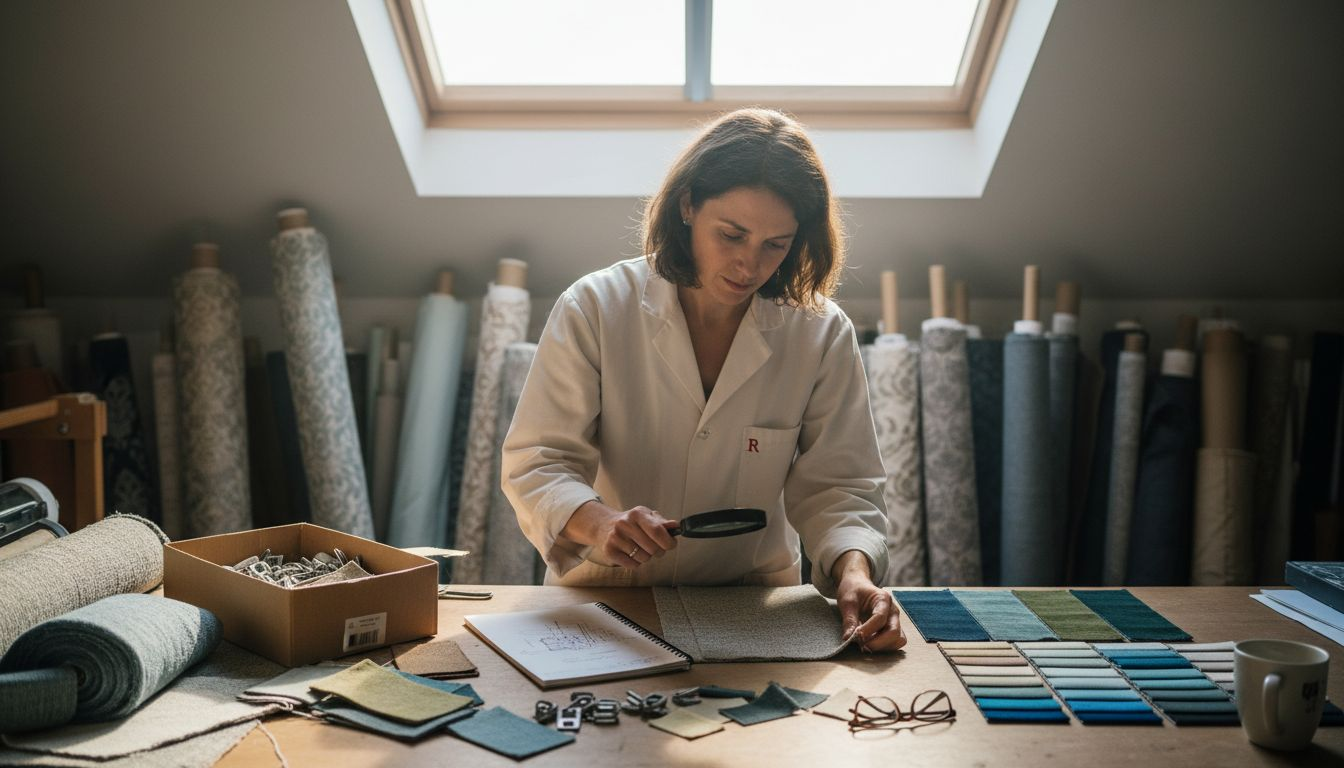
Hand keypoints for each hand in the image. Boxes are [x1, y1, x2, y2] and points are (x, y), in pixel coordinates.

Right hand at [561, 501, 677, 568]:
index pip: (658, 531)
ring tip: (639, 548)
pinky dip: (635, 563)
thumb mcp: (645, 517)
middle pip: (653, 548)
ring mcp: (616, 538)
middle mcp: (625, 524)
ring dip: (646, 557)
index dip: (669, 541)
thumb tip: (675, 526)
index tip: (671, 544)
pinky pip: (633, 565)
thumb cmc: (630, 523)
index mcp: (637, 514)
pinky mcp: (609, 551)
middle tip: (653, 547)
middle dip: (658, 551)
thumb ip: (661, 523)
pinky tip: (630, 553)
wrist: (603, 526)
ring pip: (644, 558)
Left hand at [833, 551, 906, 651]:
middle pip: (894, 631)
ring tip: (865, 646)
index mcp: (883, 599)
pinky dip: (884, 648)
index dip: (868, 629)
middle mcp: (893, 610)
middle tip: (861, 646)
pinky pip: (895, 642)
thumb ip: (849, 620)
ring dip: (883, 647)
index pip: (880, 617)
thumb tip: (848, 639)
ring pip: (898, 639)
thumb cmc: (853, 591)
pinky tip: (870, 645)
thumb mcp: (847, 601)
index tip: (855, 636)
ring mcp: (895, 620)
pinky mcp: (893, 629)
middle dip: (878, 643)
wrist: (857, 585)